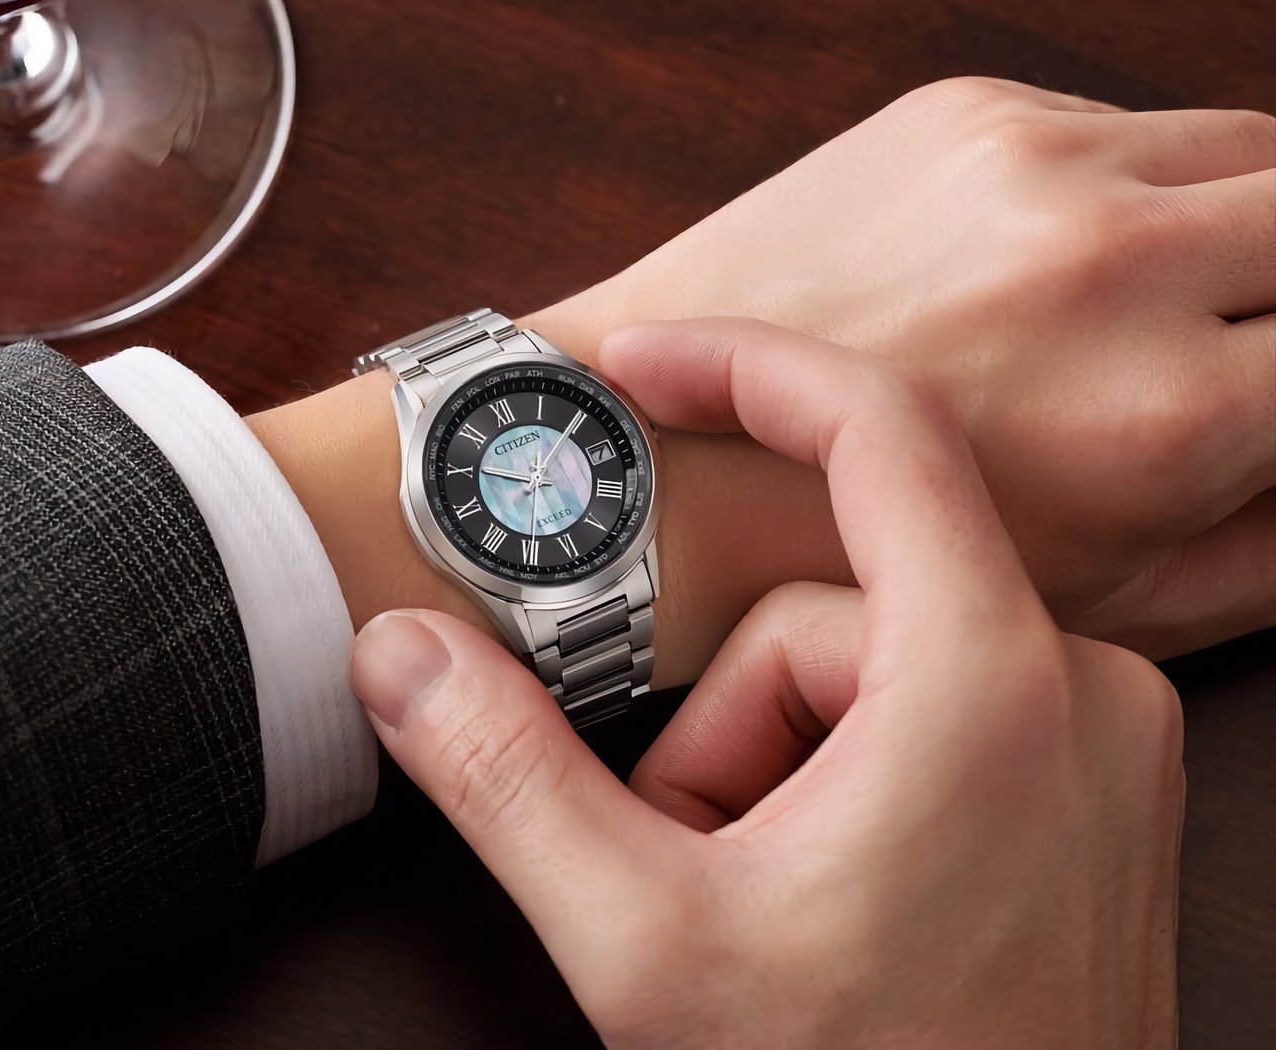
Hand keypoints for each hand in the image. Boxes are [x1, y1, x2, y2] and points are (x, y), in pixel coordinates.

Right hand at [351, 319, 1183, 1048]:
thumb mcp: (644, 941)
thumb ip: (505, 778)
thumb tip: (400, 655)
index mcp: (986, 686)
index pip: (876, 430)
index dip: (743, 368)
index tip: (651, 359)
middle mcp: (1075, 689)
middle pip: (822, 604)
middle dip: (724, 720)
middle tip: (702, 850)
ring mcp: (1094, 739)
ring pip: (868, 665)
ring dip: (780, 764)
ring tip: (771, 893)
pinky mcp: (1086, 781)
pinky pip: (932, 712)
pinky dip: (853, 781)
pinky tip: (838, 892)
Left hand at [528, 76, 1275, 656]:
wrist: (667, 458)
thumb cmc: (854, 553)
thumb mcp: (1093, 604)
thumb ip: (1267, 541)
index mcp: (1170, 412)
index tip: (1266, 385)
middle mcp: (1119, 263)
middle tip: (1235, 341)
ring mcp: (1035, 164)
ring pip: (1237, 144)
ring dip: (1224, 219)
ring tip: (1141, 307)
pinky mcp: (961, 110)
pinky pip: (1115, 123)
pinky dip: (1121, 186)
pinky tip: (1042, 264)